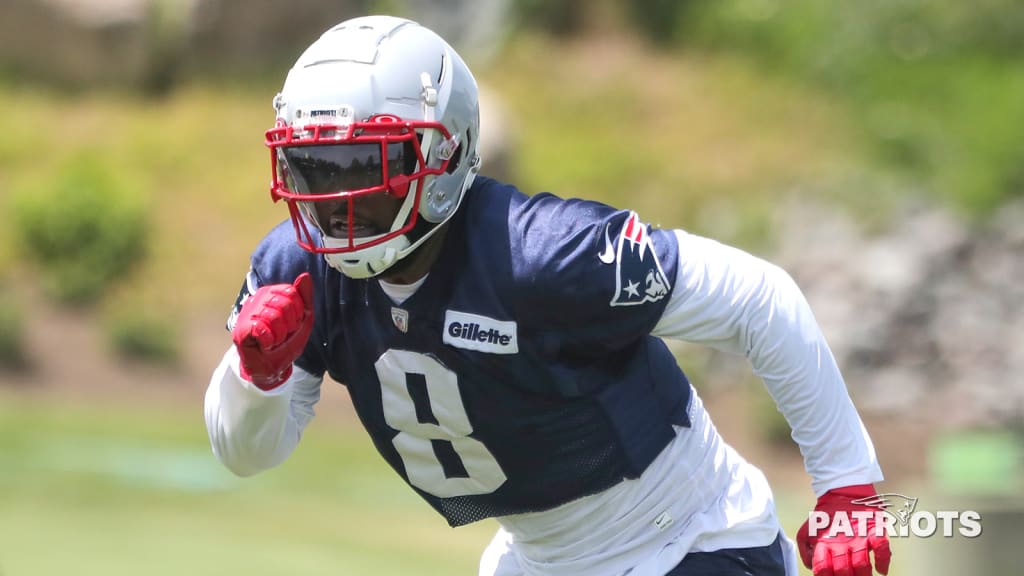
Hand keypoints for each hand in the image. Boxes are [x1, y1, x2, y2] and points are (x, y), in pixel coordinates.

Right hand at [231, 272, 313, 389]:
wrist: (271, 367)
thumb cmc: (286, 342)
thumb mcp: (303, 320)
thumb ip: (305, 297)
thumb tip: (305, 276)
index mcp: (272, 294)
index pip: (292, 292)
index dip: (298, 313)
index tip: (293, 324)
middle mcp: (258, 299)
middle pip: (285, 304)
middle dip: (290, 325)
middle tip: (283, 335)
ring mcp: (248, 313)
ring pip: (274, 317)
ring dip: (280, 336)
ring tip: (274, 341)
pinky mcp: (241, 329)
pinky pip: (261, 329)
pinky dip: (269, 341)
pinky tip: (265, 345)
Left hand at [796, 484, 891, 575]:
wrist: (843, 491)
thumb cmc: (827, 515)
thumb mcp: (809, 530)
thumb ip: (806, 549)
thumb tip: (810, 567)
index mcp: (824, 543)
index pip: (822, 567)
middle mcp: (841, 542)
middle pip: (843, 570)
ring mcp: (859, 537)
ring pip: (861, 564)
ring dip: (864, 575)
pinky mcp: (874, 531)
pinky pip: (882, 549)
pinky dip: (883, 562)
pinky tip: (881, 570)